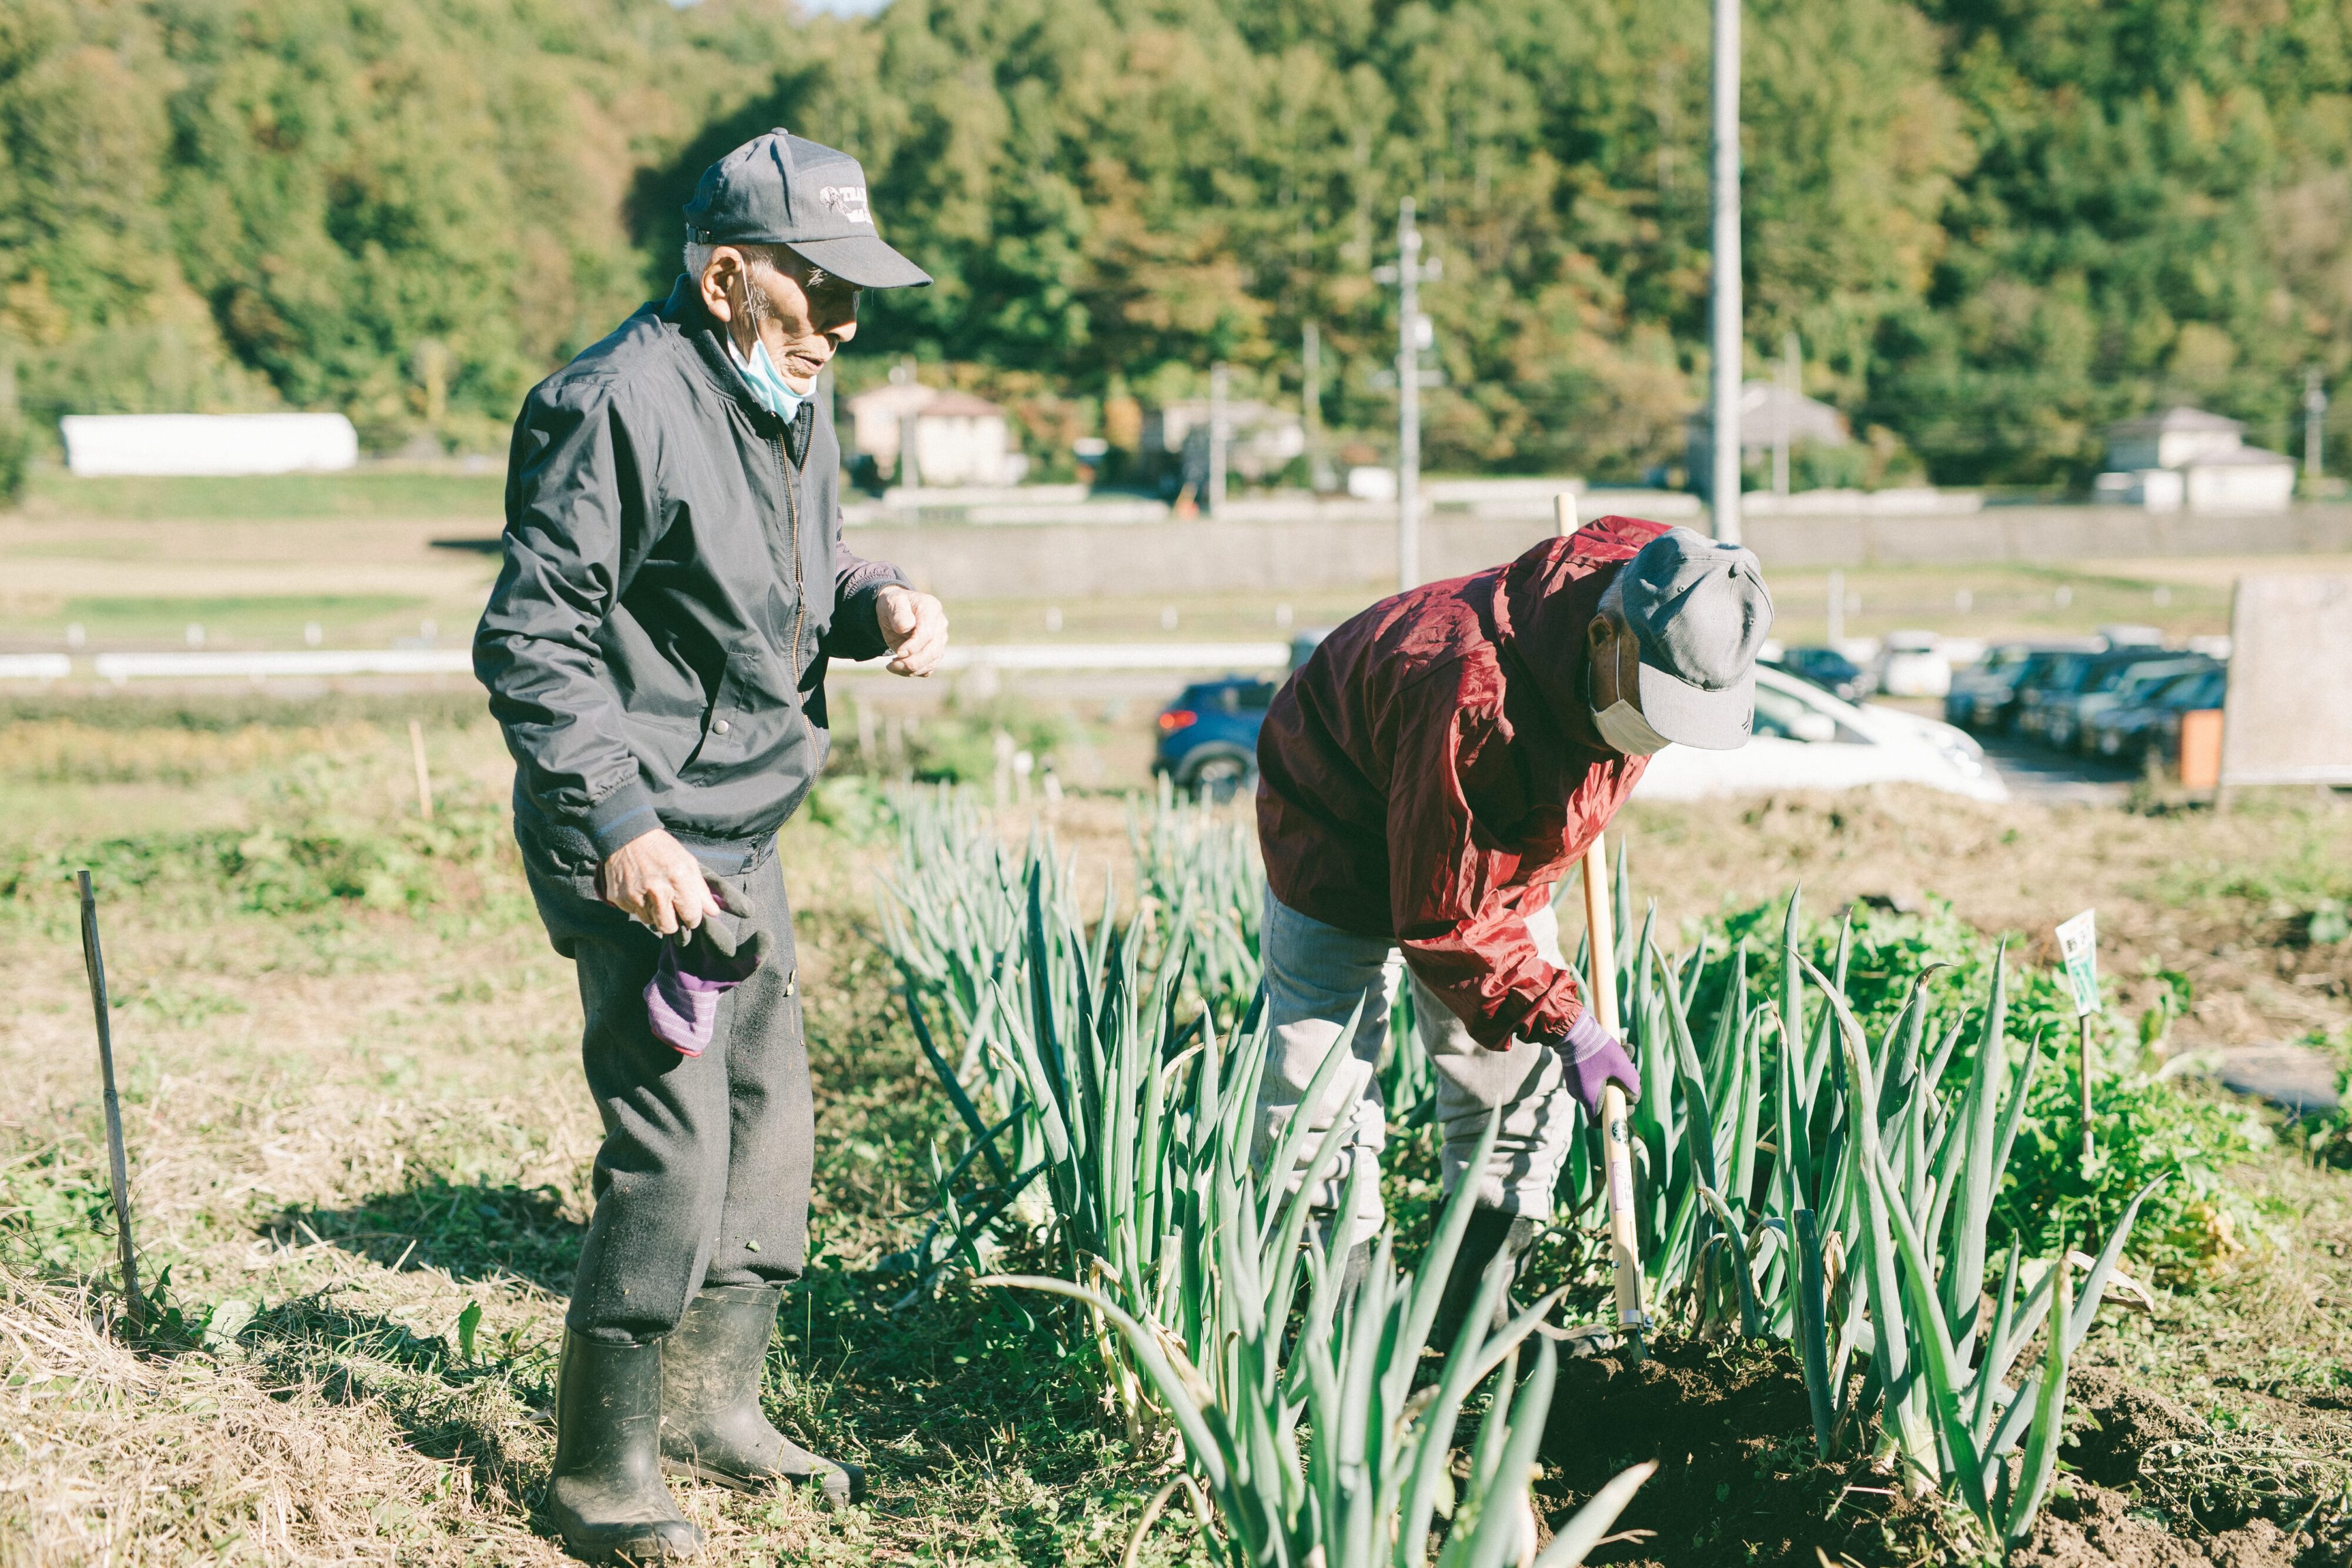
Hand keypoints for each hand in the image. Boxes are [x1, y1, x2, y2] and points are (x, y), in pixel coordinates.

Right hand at [599, 829, 720, 934]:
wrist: (626, 837)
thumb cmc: (661, 849)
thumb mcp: (687, 862)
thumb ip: (701, 890)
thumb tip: (714, 912)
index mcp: (678, 880)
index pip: (691, 916)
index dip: (692, 917)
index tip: (689, 913)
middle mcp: (656, 891)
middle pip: (668, 927)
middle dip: (673, 922)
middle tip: (671, 909)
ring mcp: (635, 896)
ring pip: (650, 921)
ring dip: (654, 913)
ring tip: (653, 894)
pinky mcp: (619, 899)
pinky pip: (634, 913)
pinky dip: (639, 906)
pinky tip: (640, 890)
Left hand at [876, 584, 947, 676]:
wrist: (895, 612)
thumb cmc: (894, 605)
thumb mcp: (892, 602)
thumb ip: (899, 613)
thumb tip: (906, 627)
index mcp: (932, 608)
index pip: (927, 634)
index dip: (913, 647)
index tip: (898, 653)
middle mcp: (940, 624)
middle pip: (933, 651)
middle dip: (912, 662)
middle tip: (892, 665)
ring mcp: (940, 639)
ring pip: (931, 662)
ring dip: (911, 669)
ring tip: (892, 666)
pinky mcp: (935, 652)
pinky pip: (927, 668)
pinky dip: (912, 672)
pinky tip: (898, 667)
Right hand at [1557, 1009, 1640, 1115]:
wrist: (1572, 1028)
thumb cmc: (1598, 1050)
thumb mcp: (1622, 1067)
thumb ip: (1632, 1085)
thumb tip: (1633, 1095)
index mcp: (1588, 1098)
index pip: (1598, 1122)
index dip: (1613, 1116)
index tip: (1626, 1104)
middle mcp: (1578, 1093)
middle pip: (1603, 1098)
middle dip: (1620, 1085)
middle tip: (1630, 1069)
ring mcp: (1574, 1080)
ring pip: (1600, 1081)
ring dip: (1615, 1070)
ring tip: (1626, 1049)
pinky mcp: (1573, 1068)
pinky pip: (1592, 1071)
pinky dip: (1604, 1063)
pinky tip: (1616, 1045)